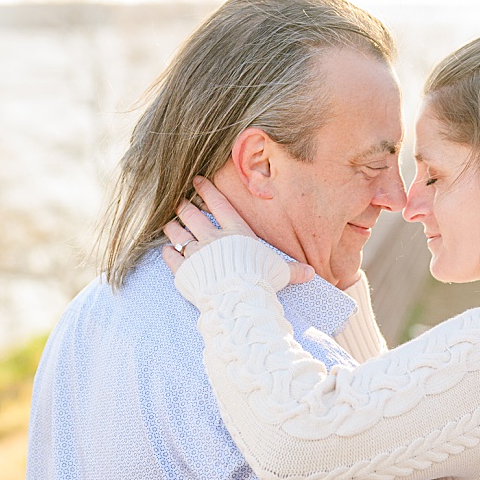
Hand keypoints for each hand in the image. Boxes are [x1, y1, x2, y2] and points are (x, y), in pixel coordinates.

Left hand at [161, 177, 312, 282]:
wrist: (237, 299)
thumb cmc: (260, 281)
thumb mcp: (279, 272)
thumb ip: (292, 270)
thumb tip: (311, 273)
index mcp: (236, 232)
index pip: (218, 204)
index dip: (207, 190)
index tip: (197, 180)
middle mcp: (212, 238)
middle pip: (192, 215)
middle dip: (184, 207)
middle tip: (179, 202)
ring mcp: (195, 253)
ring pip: (177, 233)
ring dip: (172, 227)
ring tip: (169, 224)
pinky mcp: (183, 270)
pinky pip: (170, 256)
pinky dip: (168, 252)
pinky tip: (167, 250)